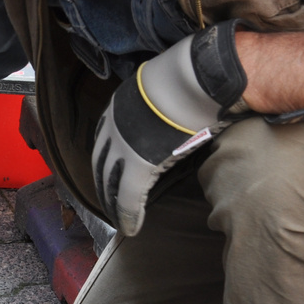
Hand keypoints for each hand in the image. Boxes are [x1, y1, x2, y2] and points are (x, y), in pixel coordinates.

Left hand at [92, 19, 255, 235]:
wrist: (201, 77)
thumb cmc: (194, 80)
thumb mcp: (163, 93)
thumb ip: (157, 110)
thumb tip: (169, 119)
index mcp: (118, 107)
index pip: (105, 142)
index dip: (106, 163)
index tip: (108, 177)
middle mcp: (113, 126)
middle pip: (101, 164)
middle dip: (104, 186)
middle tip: (108, 204)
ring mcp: (123, 145)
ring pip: (111, 182)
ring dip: (114, 203)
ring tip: (119, 220)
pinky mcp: (139, 164)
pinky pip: (129, 195)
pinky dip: (129, 213)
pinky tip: (131, 226)